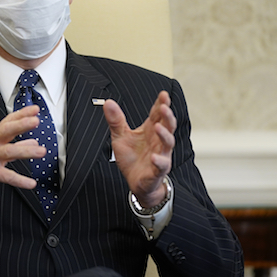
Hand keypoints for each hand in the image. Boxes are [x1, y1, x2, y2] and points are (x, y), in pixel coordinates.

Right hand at [0, 105, 43, 213]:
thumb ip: (15, 146)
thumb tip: (33, 142)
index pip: (8, 121)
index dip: (21, 114)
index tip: (35, 109)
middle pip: (6, 130)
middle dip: (21, 124)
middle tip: (36, 121)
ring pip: (8, 151)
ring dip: (26, 150)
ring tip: (42, 152)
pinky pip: (6, 176)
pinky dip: (19, 180)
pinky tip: (31, 183)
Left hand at [102, 91, 176, 207]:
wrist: (135, 182)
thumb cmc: (132, 158)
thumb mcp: (120, 136)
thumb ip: (116, 120)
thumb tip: (108, 103)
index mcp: (150, 130)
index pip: (157, 115)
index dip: (161, 104)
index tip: (163, 94)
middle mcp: (158, 141)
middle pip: (167, 126)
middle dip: (168, 116)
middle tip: (164, 106)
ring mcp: (160, 155)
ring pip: (168, 143)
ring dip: (165, 134)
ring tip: (159, 127)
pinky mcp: (157, 170)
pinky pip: (161, 165)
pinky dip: (158, 161)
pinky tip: (154, 157)